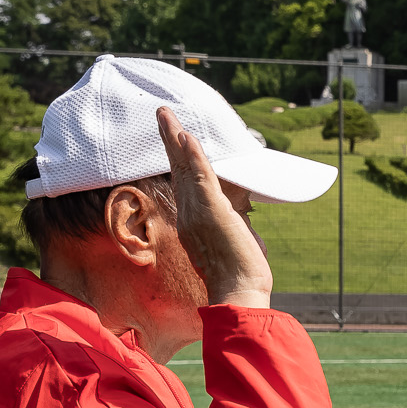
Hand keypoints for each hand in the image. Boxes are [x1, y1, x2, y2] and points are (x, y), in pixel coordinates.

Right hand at [157, 106, 272, 306]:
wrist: (238, 293)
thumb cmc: (239, 277)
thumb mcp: (234, 243)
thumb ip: (233, 225)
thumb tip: (243, 218)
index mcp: (192, 222)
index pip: (183, 183)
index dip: (178, 159)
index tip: (174, 138)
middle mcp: (189, 215)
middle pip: (176, 170)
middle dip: (169, 140)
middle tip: (162, 114)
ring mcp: (198, 212)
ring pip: (184, 168)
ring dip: (175, 138)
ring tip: (166, 115)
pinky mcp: (211, 211)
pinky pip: (200, 177)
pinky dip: (193, 155)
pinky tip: (185, 135)